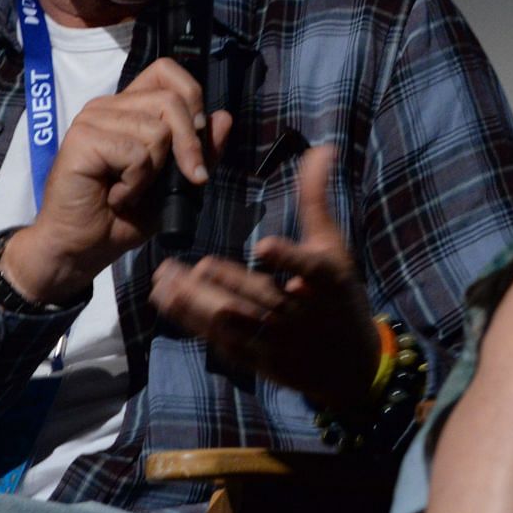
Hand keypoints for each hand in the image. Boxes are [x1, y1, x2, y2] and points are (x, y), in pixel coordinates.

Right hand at [2, 58, 231, 304]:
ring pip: (157, 130)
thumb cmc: (124, 216)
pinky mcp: (82, 139)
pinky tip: (116, 196)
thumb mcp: (176, 184)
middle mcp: (109, 106)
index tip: (198, 135)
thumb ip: (200, 151)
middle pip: (171, 101)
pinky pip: (136, 153)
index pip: (166, 71)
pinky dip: (135, 183)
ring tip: (130, 190)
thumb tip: (224, 116)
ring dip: (154, 173)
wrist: (82, 248)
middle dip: (189, 145)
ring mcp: (92, 119)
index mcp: (129, 107)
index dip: (191, 95)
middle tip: (181, 179)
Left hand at [151, 144, 380, 407]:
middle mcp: (301, 312)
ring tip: (165, 279)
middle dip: (227, 283)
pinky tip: (165, 300)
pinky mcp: (256, 359)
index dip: (288, 258)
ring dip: (196, 302)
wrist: (347, 364)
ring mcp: (277, 340)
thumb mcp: (334, 246)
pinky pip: (220, 341)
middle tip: (196, 265)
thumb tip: (320, 149)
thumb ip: (317, 200)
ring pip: (233, 322)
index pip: (309, 268)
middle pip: (261, 299)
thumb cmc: (338, 295)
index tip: (264, 245)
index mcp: (326, 281)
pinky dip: (191, 321)